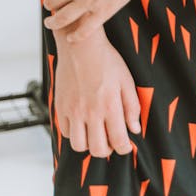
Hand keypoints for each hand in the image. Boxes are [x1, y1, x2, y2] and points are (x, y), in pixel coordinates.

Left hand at [41, 0, 174, 40]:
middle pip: (50, 2)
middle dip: (49, 1)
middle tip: (52, 2)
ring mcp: (90, 1)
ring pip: (61, 19)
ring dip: (52, 22)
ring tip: (51, 22)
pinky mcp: (104, 12)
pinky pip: (84, 31)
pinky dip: (75, 36)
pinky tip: (72, 36)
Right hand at [54, 28, 140, 156]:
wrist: (81, 46)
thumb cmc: (106, 60)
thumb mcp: (126, 79)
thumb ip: (132, 106)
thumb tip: (134, 129)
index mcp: (110, 105)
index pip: (119, 141)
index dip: (125, 148)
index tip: (126, 145)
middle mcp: (90, 111)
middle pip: (97, 149)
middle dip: (107, 150)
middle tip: (111, 140)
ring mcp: (73, 111)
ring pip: (79, 146)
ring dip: (89, 144)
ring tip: (95, 133)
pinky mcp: (60, 107)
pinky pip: (65, 132)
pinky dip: (74, 133)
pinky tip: (82, 123)